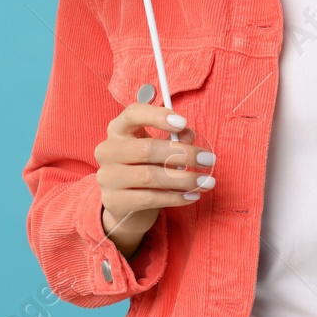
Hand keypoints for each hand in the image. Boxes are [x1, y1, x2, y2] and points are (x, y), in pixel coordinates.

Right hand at [95, 102, 215, 257]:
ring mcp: (108, 177)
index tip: (183, 122)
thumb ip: (173, 138)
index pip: (133, 113)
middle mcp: (107, 150)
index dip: (158, 116)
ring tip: (206, 182)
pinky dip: (175, 197)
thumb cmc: (145, 166)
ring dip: (184, 180)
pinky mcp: (113, 201)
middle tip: (208, 159)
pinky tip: (192, 196)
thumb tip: (188, 133)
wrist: (125, 204)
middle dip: (183, 154)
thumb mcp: (159, 148)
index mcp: (118, 129)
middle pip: (146, 149)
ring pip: (149, 176)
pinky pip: (149, 198)